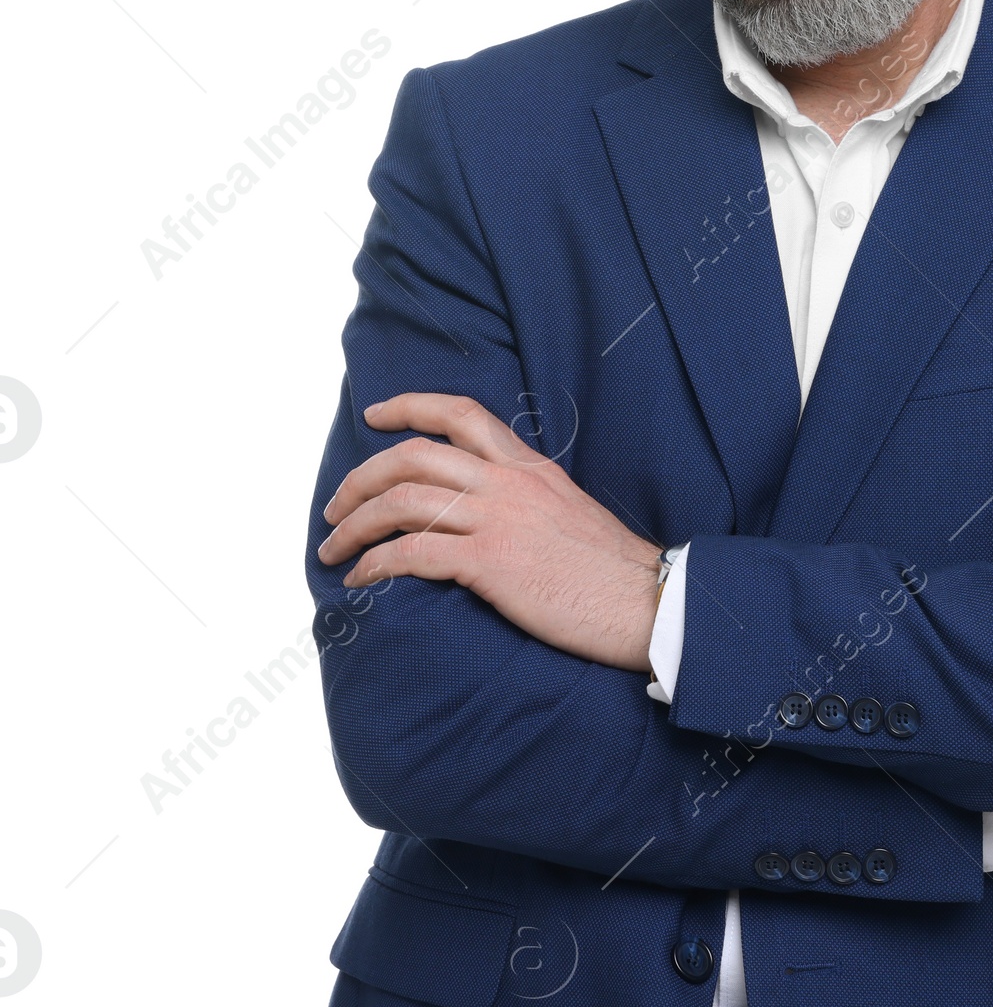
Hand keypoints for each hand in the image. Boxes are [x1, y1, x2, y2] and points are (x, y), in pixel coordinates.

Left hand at [318, 393, 661, 669]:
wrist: (645, 600)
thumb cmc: (609, 567)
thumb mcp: (567, 508)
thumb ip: (524, 496)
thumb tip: (484, 509)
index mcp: (527, 465)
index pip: (461, 412)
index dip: (410, 406)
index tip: (376, 415)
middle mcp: (508, 482)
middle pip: (413, 455)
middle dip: (360, 478)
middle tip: (335, 507)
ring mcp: (498, 519)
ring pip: (402, 500)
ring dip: (354, 525)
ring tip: (333, 550)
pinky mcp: (491, 563)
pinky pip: (412, 553)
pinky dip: (375, 564)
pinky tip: (362, 580)